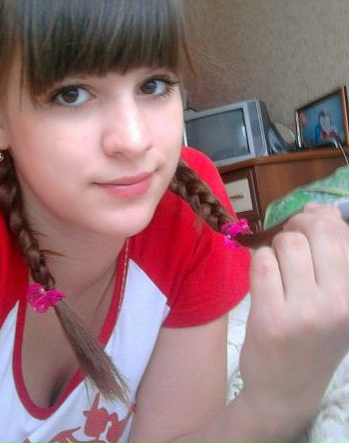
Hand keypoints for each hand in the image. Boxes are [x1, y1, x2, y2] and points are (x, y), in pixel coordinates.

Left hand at [239, 204, 348, 431]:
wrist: (286, 392)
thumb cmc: (313, 340)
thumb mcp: (336, 301)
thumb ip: (332, 253)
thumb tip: (317, 206)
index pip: (343, 233)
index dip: (321, 219)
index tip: (310, 228)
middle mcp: (338, 304)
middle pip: (317, 230)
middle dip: (298, 225)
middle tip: (290, 242)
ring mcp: (305, 313)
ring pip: (286, 243)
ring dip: (276, 248)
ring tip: (277, 269)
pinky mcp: (271, 319)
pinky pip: (261, 263)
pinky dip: (259, 263)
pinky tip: (263, 282)